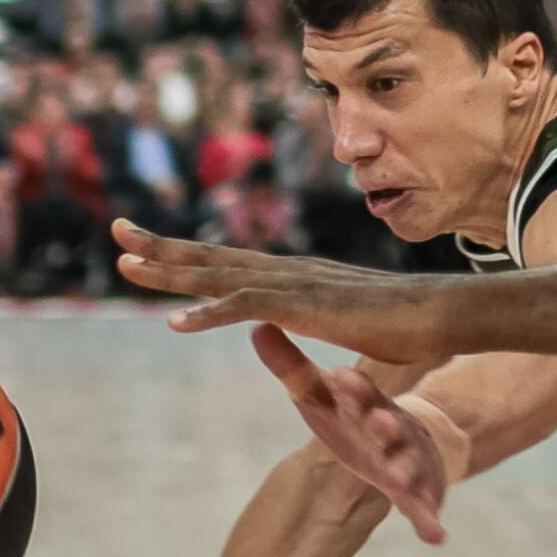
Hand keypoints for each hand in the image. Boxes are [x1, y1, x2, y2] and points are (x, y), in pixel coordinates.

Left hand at [115, 222, 464, 362]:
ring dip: (171, 272)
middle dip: (161, 246)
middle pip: (213, 258)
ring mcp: (296, 286)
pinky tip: (176, 323)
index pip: (227, 263)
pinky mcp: (308, 307)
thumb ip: (311, 321)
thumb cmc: (403, 325)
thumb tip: (290, 323)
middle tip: (116, 231)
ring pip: (221, 276)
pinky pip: (249, 309)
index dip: (184, 254)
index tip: (145, 246)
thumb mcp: (344, 322)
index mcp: (294, 277)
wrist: (440, 316)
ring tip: (125, 265)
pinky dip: (210, 314)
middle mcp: (288, 272)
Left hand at [253, 324, 453, 540]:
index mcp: (367, 405)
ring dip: (406, 470)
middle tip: (378, 422)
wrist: (408, 440)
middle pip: (390, 427)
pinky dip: (430, 521)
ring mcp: (409, 462)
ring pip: (410, 466)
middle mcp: (392, 431)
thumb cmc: (353, 416)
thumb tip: (258, 326)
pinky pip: (426, 508)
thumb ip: (290, 367)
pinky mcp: (420, 494)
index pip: (360, 394)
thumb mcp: (321, 396)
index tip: (342, 379)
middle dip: (385, 425)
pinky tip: (435, 535)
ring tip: (400, 478)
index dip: (353, 389)